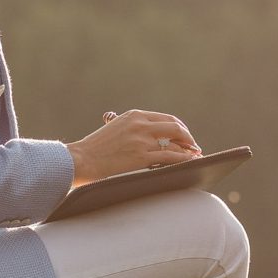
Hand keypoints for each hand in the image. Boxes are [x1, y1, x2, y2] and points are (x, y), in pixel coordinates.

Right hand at [69, 109, 200, 184]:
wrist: (82, 159)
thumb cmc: (96, 147)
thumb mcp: (115, 128)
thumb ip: (132, 127)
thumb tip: (146, 132)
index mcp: (135, 115)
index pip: (166, 118)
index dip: (180, 127)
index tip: (185, 135)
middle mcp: (140, 124)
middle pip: (175, 127)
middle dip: (188, 137)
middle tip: (193, 146)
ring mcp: (142, 140)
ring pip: (175, 143)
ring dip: (188, 150)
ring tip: (194, 156)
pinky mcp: (141, 157)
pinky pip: (169, 157)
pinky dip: (182, 159)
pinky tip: (188, 163)